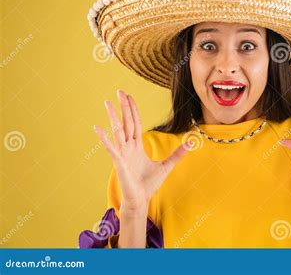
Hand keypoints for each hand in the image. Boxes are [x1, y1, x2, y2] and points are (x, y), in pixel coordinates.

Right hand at [93, 89, 192, 211]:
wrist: (140, 200)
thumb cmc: (149, 184)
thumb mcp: (167, 165)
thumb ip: (178, 154)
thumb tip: (192, 143)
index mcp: (136, 146)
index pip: (135, 123)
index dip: (132, 110)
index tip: (128, 97)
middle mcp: (128, 147)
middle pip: (126, 122)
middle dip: (123, 107)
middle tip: (119, 91)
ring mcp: (122, 153)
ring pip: (118, 131)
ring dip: (112, 116)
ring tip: (107, 102)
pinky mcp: (119, 162)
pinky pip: (111, 148)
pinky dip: (104, 138)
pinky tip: (97, 128)